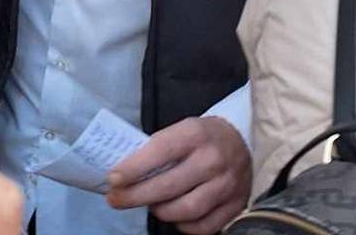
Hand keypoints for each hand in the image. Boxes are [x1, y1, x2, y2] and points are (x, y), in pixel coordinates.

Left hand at [107, 115, 252, 233]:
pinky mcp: (236, 205)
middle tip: (116, 199)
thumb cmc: (202, 136)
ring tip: (149, 206)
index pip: (159, 151)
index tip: (113, 179)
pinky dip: (183, 225)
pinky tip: (173, 216)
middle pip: (168, 186)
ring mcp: (226, 185)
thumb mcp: (182, 129)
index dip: (134, 168)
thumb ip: (158, 149)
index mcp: (195, 134)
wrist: (243, 140)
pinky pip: (204, 226)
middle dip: (136, 195)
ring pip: (186, 210)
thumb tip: (125, 173)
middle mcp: (212, 160)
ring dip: (160, 212)